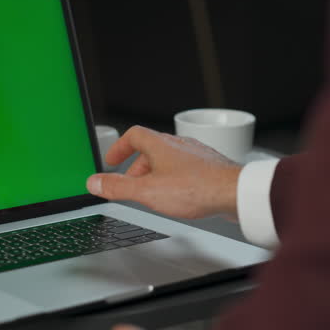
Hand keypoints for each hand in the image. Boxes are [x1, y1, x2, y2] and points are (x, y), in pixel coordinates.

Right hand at [86, 126, 241, 219]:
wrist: (235, 193)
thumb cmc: (196, 188)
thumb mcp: (147, 191)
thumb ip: (118, 186)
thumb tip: (95, 182)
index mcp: (161, 145)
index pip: (133, 135)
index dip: (119, 147)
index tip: (112, 160)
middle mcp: (179, 145)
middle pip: (151, 148)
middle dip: (137, 166)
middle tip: (131, 183)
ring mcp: (196, 154)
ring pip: (170, 158)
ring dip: (156, 173)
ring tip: (153, 192)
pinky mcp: (210, 167)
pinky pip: (186, 168)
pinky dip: (175, 178)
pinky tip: (179, 194)